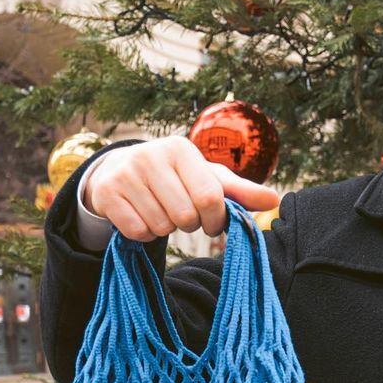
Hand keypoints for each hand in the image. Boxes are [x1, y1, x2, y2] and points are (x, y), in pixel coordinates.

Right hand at [83, 137, 279, 241]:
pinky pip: (137, 232)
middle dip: (189, 224)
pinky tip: (141, 216)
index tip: (212, 221)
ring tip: (160, 211)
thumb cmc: (175, 177)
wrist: (119, 171)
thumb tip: (276, 201)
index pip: (210, 198)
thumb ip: (240, 191)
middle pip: (186, 216)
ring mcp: (125, 174)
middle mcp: (151, 156)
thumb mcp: (207, 177)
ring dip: (166, 229)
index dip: (215, 219)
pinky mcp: (106, 193)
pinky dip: (144, 233)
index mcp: (181, 149)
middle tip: (181, 214)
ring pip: (161, 226)